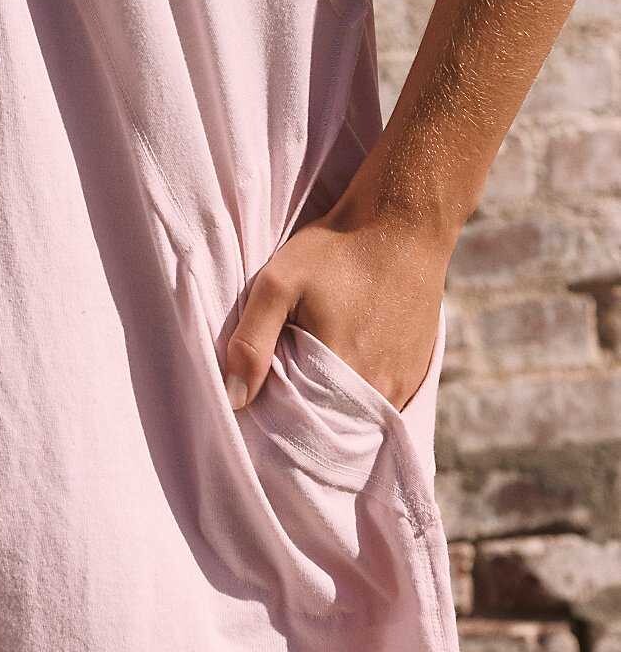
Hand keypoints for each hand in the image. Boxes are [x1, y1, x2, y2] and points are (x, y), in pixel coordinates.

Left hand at [222, 208, 450, 413]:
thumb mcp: (279, 283)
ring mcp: (403, 384)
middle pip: (331, 427)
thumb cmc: (337, 250)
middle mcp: (379, 391)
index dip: (276, 420)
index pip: (300, 428)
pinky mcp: (417, 374)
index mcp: (342, 374)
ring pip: (357, 419)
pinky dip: (358, 398)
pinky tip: (341, 372)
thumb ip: (252, 341)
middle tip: (281, 386)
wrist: (403, 223)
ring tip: (312, 376)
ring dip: (332, 408)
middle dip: (303, 418)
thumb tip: (235, 399)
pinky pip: (381, 403)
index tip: (261, 400)